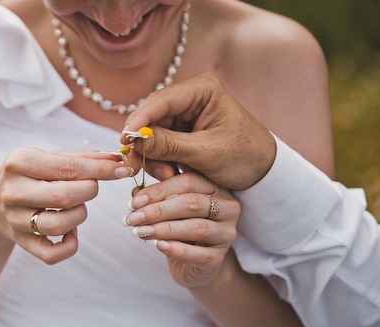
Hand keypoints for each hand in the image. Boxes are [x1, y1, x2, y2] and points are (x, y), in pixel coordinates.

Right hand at [0, 148, 130, 263]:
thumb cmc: (29, 174)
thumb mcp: (46, 157)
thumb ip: (82, 158)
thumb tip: (117, 160)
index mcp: (20, 162)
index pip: (68, 168)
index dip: (102, 170)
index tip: (123, 169)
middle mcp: (13, 191)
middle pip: (65, 196)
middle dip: (90, 191)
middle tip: (91, 187)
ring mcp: (15, 220)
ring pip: (59, 225)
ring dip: (80, 215)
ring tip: (77, 206)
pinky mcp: (20, 242)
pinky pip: (52, 254)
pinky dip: (70, 245)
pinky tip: (70, 231)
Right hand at [121, 72, 275, 190]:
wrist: (263, 173)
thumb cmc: (245, 157)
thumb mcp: (207, 153)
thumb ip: (170, 145)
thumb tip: (136, 139)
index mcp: (202, 90)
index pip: (160, 100)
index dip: (139, 120)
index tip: (125, 141)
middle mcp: (190, 97)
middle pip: (151, 117)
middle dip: (144, 144)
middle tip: (135, 168)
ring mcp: (184, 115)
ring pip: (152, 134)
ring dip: (152, 157)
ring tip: (165, 176)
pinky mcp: (181, 132)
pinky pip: (159, 144)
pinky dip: (160, 161)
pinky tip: (169, 174)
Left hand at [122, 171, 239, 287]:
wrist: (192, 262)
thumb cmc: (179, 225)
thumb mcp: (169, 203)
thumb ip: (157, 189)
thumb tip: (138, 181)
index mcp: (215, 187)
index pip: (189, 181)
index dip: (159, 191)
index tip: (134, 202)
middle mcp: (227, 208)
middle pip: (192, 204)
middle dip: (158, 211)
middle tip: (132, 218)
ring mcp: (226, 234)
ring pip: (197, 228)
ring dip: (164, 229)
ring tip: (140, 231)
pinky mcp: (218, 258)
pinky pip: (198, 254)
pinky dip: (176, 250)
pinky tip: (158, 246)